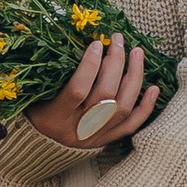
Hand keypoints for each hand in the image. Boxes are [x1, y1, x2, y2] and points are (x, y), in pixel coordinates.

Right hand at [26, 33, 158, 153]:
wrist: (36, 148)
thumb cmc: (33, 111)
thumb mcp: (33, 94)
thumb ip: (51, 73)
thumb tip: (71, 38)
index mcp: (54, 116)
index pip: (78, 89)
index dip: (90, 65)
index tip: (97, 43)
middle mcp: (76, 129)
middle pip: (104, 96)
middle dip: (115, 64)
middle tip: (118, 40)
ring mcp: (94, 137)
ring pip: (121, 108)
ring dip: (133, 78)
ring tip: (137, 53)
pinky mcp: (105, 141)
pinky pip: (130, 127)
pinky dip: (145, 107)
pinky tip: (154, 88)